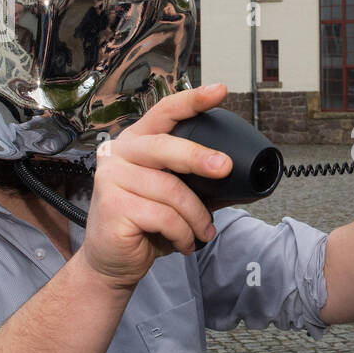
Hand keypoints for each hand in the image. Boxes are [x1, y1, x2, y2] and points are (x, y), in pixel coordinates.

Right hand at [77, 84, 232, 289]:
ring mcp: (111, 178)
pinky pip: (164, 217)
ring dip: (196, 217)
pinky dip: (183, 234)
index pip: (164, 112)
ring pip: (171, 190)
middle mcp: (119, 153)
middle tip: (225, 168)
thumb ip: (200, 182)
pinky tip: (183, 243)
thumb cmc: (146, 224)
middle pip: (165, 147)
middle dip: (200, 157)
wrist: (113, 262)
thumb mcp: (175, 198)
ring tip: (203, 232)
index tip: (220, 90)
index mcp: (137, 142)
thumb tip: (242, 178)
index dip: (192, 100)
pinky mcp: (113, 206)